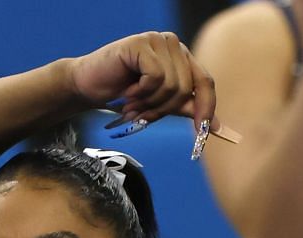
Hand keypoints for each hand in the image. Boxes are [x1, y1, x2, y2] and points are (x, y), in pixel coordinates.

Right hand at [70, 30, 217, 141]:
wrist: (88, 86)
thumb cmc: (123, 94)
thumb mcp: (161, 104)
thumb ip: (186, 109)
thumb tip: (214, 127)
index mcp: (182, 57)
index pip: (205, 82)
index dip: (206, 108)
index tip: (204, 133)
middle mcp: (173, 44)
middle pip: (186, 88)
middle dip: (164, 110)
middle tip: (143, 116)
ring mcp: (157, 40)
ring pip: (172, 85)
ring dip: (150, 103)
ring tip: (133, 104)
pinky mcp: (141, 43)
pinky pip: (155, 77)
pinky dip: (141, 92)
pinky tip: (128, 91)